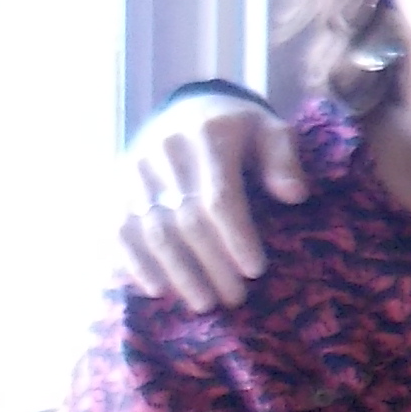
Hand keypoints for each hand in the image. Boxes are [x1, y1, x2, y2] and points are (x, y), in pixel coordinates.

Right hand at [118, 92, 306, 310]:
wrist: (187, 109)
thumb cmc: (239, 128)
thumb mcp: (270, 130)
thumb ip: (284, 159)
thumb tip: (295, 195)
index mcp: (209, 135)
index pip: (219, 197)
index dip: (235, 238)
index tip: (255, 271)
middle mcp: (164, 152)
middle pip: (185, 220)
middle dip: (210, 264)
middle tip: (233, 298)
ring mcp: (134, 171)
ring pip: (151, 231)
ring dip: (176, 273)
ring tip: (203, 303)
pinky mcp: (115, 188)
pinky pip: (117, 231)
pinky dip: (135, 263)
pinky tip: (157, 289)